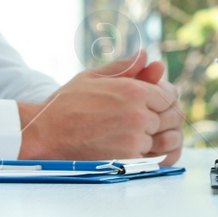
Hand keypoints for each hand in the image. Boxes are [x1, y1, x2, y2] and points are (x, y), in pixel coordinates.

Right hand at [18, 49, 184, 164]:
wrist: (45, 133)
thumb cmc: (67, 103)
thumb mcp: (95, 76)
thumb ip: (125, 66)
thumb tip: (147, 55)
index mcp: (133, 91)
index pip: (170, 96)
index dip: (166, 98)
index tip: (157, 102)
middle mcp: (138, 114)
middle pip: (171, 118)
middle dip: (164, 118)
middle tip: (151, 119)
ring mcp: (134, 139)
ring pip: (163, 139)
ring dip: (156, 137)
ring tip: (142, 134)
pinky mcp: (128, 161)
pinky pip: (153, 158)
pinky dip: (149, 154)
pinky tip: (135, 148)